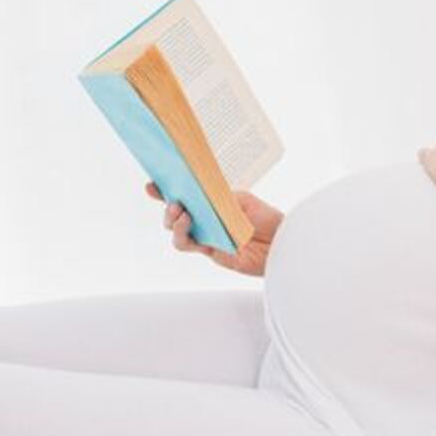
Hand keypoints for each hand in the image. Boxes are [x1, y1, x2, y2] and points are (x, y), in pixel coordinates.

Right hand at [145, 181, 284, 277]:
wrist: (282, 242)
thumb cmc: (267, 219)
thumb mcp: (242, 199)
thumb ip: (220, 196)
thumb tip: (198, 192)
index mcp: (213, 203)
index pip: (187, 194)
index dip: (167, 189)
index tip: (153, 183)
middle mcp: (206, 219)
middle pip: (175, 212)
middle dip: (166, 203)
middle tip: (172, 199)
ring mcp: (206, 235)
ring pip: (176, 230)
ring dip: (171, 220)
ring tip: (179, 211)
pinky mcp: (209, 251)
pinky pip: (187, 244)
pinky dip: (181, 234)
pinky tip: (187, 224)